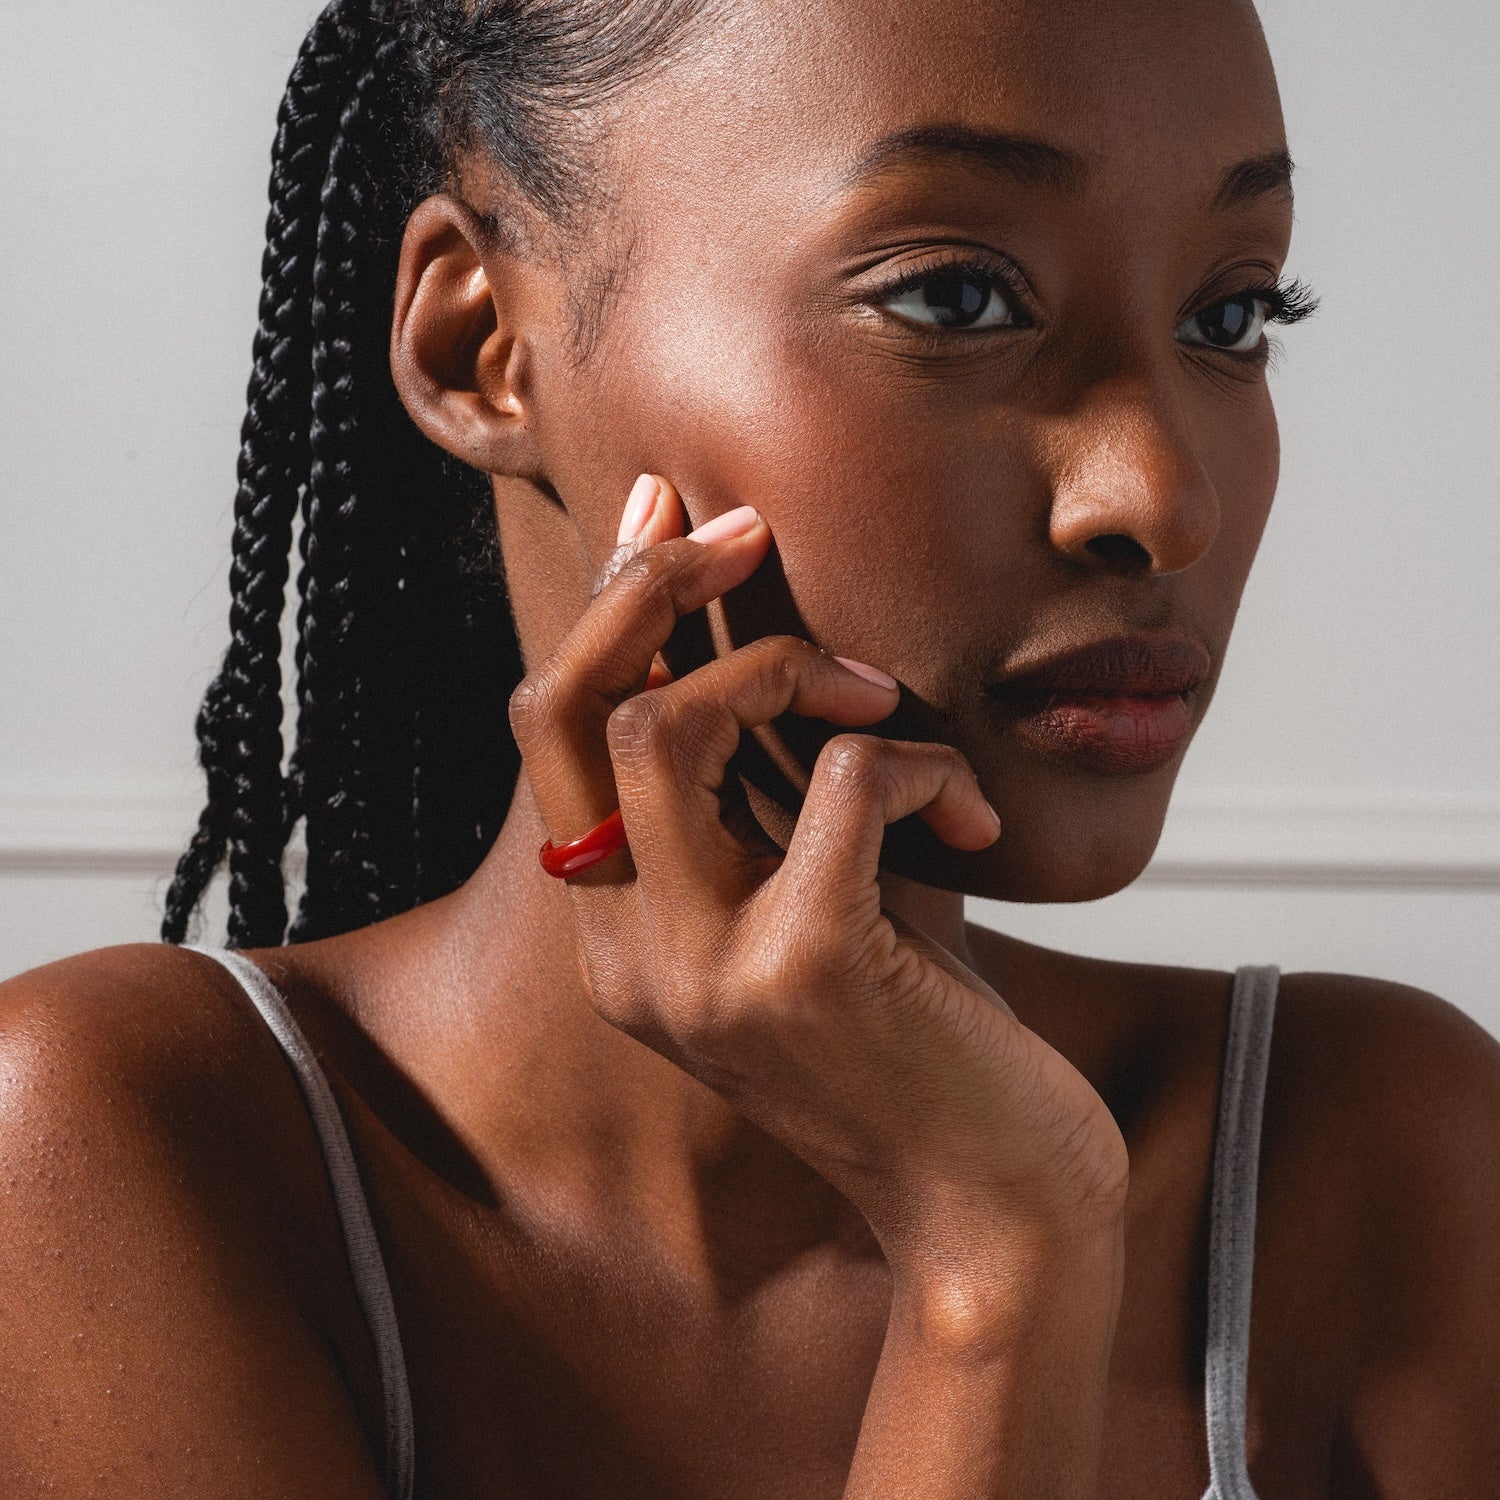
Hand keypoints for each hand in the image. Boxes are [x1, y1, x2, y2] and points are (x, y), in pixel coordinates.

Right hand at [510, 474, 1128, 1284]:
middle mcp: (629, 956)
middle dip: (652, 590)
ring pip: (668, 729)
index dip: (603, 611)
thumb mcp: (812, 899)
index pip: (551, 739)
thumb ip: (763, 798)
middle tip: (742, 530)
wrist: (992, 1205)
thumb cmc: (915, 1038)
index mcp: (616, 936)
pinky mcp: (803, 969)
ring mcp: (703, 970)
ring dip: (791, 669)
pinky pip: (847, 780)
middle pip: (570, 713)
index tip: (664, 518)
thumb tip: (762, 641)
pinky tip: (973, 820)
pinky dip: (923, 762)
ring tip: (884, 697)